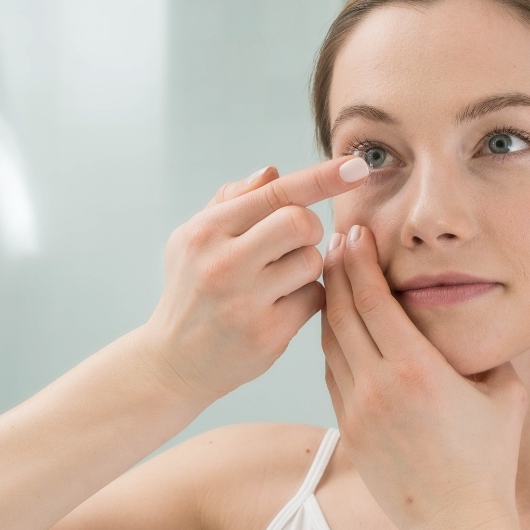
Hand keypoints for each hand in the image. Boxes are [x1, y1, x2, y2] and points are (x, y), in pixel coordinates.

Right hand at [138, 156, 369, 400]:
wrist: (173, 361)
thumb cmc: (192, 290)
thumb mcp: (194, 240)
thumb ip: (233, 202)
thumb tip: (273, 172)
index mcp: (206, 231)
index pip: (274, 194)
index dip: (321, 178)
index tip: (356, 167)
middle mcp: (222, 263)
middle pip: (301, 223)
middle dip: (309, 229)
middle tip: (293, 245)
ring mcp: (245, 301)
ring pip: (313, 262)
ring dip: (308, 267)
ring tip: (280, 281)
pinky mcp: (267, 334)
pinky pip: (315, 299)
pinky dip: (307, 298)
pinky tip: (282, 307)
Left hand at [321, 225, 528, 529]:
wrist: (458, 524)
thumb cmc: (490, 459)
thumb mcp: (505, 393)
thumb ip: (487, 350)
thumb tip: (477, 318)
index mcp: (418, 370)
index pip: (374, 300)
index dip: (360, 262)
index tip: (355, 233)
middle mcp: (379, 387)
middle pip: (342, 314)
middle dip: (338, 272)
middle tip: (337, 241)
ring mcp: (357, 410)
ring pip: (330, 343)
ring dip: (330, 306)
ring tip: (334, 276)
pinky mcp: (349, 430)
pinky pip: (332, 374)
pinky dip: (332, 343)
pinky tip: (340, 327)